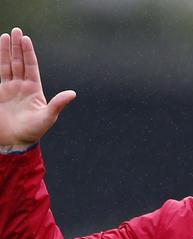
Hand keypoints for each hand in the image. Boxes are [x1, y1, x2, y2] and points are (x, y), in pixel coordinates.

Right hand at [0, 27, 75, 149]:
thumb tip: (73, 93)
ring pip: (7, 65)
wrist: (15, 141)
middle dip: (17, 46)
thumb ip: (58, 104)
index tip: (25, 38)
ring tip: (5, 36)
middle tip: (15, 30)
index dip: (28, 52)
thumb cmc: (33, 131)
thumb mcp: (47, 117)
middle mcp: (21, 86)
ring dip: (6, 51)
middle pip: (18, 62)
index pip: (30, 66)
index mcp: (34, 89)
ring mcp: (9, 89)